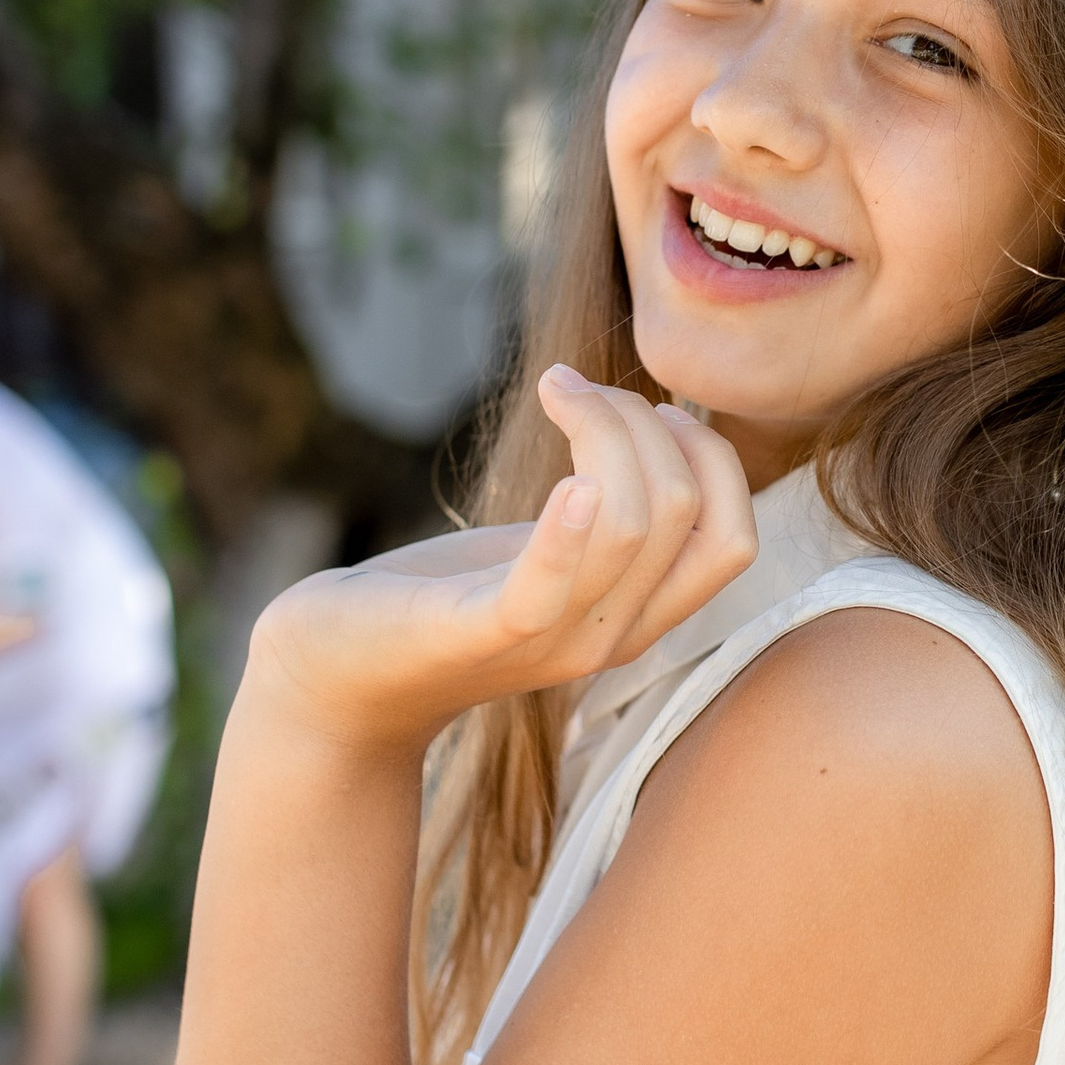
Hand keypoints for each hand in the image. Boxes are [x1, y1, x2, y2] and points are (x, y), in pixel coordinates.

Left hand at [244, 371, 758, 755]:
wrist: (332, 674)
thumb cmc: (437, 597)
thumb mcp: (543, 555)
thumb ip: (606, 513)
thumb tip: (661, 418)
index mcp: (634, 617)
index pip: (732, 539)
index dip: (711, 457)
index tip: (650, 411)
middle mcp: (608, 638)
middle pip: (685, 511)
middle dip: (642, 421)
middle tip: (572, 390)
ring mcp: (547, 642)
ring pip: (634, 524)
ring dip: (602, 428)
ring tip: (554, 391)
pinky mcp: (474, 634)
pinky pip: (548, 588)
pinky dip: (568, 528)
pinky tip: (570, 483)